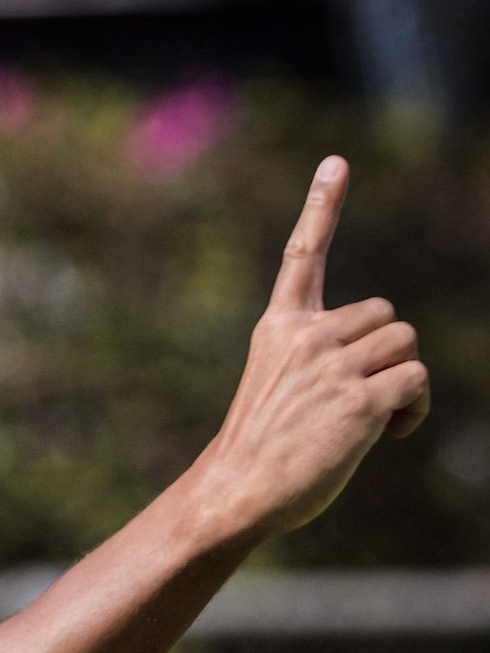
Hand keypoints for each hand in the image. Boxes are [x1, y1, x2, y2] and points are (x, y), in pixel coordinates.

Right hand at [196, 155, 429, 537]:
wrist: (237, 489)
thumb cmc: (260, 443)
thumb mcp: (277, 383)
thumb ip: (320, 356)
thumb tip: (389, 367)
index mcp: (278, 327)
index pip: (303, 255)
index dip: (322, 206)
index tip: (336, 163)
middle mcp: (304, 337)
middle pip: (385, 315)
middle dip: (388, 352)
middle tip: (366, 394)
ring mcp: (330, 366)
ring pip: (405, 344)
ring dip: (404, 380)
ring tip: (379, 416)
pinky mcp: (357, 402)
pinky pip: (415, 381)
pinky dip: (414, 408)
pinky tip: (389, 433)